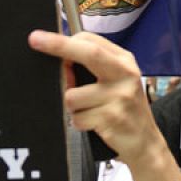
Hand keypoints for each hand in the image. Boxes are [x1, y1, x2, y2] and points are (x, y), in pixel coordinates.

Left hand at [30, 30, 165, 165]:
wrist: (146, 143)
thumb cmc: (125, 110)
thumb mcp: (117, 82)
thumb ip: (94, 67)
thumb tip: (62, 60)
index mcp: (124, 61)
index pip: (92, 42)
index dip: (64, 40)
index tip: (41, 38)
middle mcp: (125, 75)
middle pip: (89, 54)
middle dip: (58, 45)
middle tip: (34, 39)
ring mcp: (120, 96)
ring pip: (73, 96)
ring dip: (73, 107)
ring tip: (89, 111)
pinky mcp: (112, 118)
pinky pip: (77, 118)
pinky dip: (80, 123)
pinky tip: (95, 124)